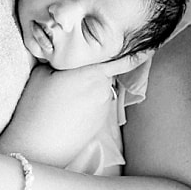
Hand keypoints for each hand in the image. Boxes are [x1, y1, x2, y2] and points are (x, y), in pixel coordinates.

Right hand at [0, 52, 150, 166]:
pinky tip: (67, 109)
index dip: (139, 51)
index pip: (122, 59)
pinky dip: (87, 102)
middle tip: (71, 72)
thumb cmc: (36, 107)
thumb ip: (61, 57)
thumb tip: (66, 51)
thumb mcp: (43, 72)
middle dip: (94, 69)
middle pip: (105, 72)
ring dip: (90, 87)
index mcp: (93, 74)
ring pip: (100, 89)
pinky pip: (96, 104)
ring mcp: (103, 109)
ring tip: (63, 95)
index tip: (154, 44)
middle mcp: (104, 91)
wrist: (36, 145)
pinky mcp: (99, 124)